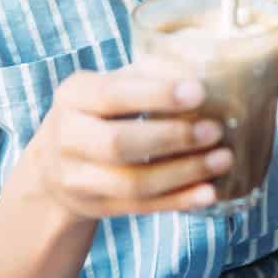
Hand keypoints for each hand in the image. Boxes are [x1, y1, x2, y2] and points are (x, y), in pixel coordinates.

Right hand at [27, 65, 232, 220]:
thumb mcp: (108, 85)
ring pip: (133, 182)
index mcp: (73, 96)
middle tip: (215, 130)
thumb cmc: (98, 111)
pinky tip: (208, 191)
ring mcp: (78, 179)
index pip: (113, 94)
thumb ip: (146, 76)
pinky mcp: (96, 207)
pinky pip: (141, 208)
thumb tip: (200, 70)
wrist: (55, 162)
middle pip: (119, 144)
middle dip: (172, 137)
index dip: (156, 95)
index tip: (198, 92)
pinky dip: (178, 201)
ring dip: (184, 173)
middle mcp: (67, 138)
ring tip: (223, 159)